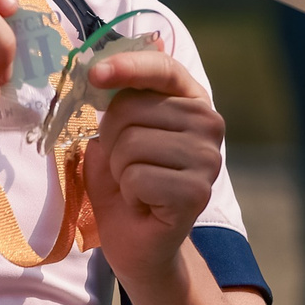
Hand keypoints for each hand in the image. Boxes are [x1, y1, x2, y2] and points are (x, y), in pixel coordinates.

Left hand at [81, 48, 227, 287]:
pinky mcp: (198, 192)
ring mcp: (208, 158)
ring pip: (132, 143)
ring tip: (134, 185)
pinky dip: (128, 192)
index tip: (95, 74)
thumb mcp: (114, 133)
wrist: (136, 240)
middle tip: (124, 164)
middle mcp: (209, 123)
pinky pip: (138, 177)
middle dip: (112, 139)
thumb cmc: (125, 181)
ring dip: (119, 169)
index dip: (127, 65)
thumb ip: (116, 99)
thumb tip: (107, 64)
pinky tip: (143, 203)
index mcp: (191, 100)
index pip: (162, 68)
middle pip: (132, 108)